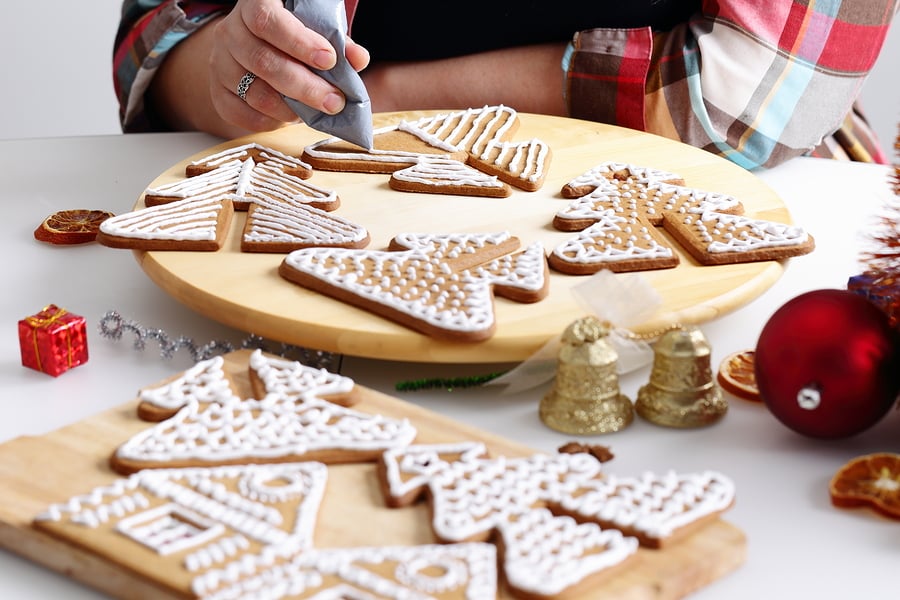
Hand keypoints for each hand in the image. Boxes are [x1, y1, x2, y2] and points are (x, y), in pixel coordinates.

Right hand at [208, 0, 369, 132]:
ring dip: (291, 109)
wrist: (258, 44)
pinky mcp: (218, 92)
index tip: (330, 60)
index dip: (298, 42)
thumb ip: (337, 42)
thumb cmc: (293, 34)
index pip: (266, 20)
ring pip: (254, 92)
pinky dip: (270, 121)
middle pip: (263, 62)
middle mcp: (230, 32)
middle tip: (335, 101)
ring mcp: (220, 63)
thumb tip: (358, 59)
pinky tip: (291, 118)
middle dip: (305, 86)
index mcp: (253, 5)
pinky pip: (240, 114)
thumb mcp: (315, 29)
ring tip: (317, 111)